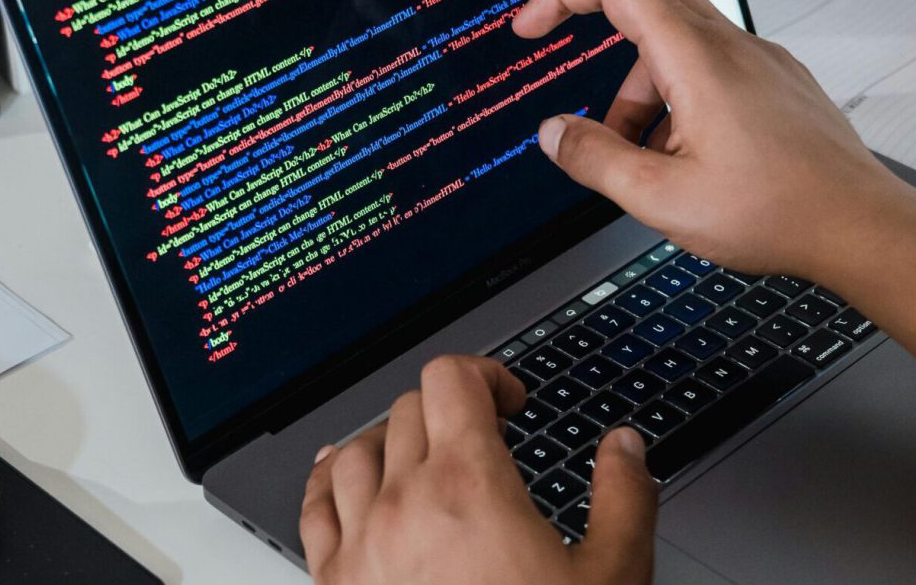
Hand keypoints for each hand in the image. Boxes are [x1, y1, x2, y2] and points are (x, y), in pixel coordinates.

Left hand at [300, 356, 656, 584]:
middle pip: (409, 406)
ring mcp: (361, 544)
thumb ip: (624, 499)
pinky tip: (342, 476)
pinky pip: (314, 506)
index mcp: (468, 486)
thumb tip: (624, 446)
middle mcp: (404, 503)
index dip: (486, 374)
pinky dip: (328, 478)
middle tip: (483, 438)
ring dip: (392, 440)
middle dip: (452, 410)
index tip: (510, 402)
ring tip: (423, 456)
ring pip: (357, 447)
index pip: (450, 377)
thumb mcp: (611, 581)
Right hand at [512, 0, 911, 286]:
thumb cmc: (781, 212)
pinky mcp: (764, 81)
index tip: (528, 21)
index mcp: (698, 60)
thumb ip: (596, 160)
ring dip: (624, 78)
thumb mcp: (663, 199)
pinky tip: (663, 145)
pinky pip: (696, 63)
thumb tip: (553, 133)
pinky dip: (660, 89)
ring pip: (667, 35)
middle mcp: (728, 45)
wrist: (860, 228)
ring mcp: (751, 59)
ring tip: (617, 143)